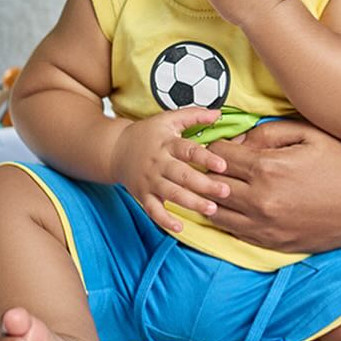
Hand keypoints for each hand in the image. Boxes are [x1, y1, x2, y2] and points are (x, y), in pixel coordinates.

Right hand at [108, 108, 232, 235]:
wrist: (115, 149)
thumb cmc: (148, 134)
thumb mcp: (168, 119)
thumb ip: (193, 115)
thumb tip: (218, 113)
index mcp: (166, 144)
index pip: (188, 150)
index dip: (206, 157)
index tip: (223, 165)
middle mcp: (158, 163)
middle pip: (182, 175)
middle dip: (204, 185)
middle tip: (225, 191)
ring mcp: (149, 181)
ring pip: (172, 194)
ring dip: (191, 203)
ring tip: (211, 209)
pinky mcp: (142, 195)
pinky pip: (153, 211)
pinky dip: (165, 220)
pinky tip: (180, 227)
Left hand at [205, 120, 340, 253]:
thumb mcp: (309, 135)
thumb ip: (268, 132)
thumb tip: (238, 141)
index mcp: (268, 168)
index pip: (219, 155)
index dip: (216, 146)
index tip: (224, 144)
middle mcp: (260, 199)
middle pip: (211, 183)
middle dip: (210, 170)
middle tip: (217, 163)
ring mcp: (262, 225)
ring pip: (214, 209)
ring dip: (213, 195)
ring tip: (222, 184)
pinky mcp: (268, 242)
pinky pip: (230, 229)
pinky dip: (225, 215)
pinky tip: (233, 204)